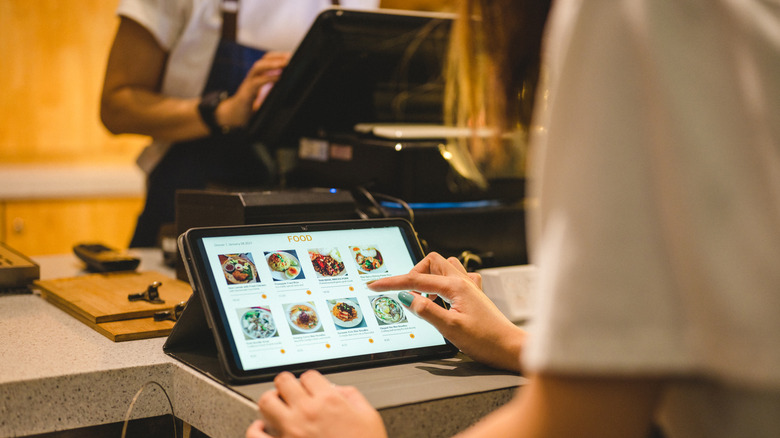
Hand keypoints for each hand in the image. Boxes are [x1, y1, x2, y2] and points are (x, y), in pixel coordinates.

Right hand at [216, 51, 290, 128]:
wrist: (233, 117)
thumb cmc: (249, 106)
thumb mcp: (264, 97)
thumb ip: (272, 91)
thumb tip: (288, 86)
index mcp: (257, 77)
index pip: (266, 61)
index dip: (278, 56)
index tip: (291, 55)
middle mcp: (252, 78)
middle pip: (262, 61)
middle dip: (276, 57)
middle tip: (289, 57)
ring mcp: (248, 85)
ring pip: (257, 68)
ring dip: (271, 64)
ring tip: (283, 63)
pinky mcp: (246, 95)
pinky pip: (256, 83)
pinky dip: (267, 79)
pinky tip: (277, 78)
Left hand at [247, 370, 386, 437]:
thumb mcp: (369, 416)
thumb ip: (352, 397)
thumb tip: (338, 390)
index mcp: (329, 401)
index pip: (309, 375)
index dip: (311, 381)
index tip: (312, 387)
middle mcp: (307, 413)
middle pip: (283, 381)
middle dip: (288, 384)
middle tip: (292, 391)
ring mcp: (291, 431)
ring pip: (266, 402)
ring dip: (271, 400)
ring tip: (278, 405)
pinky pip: (256, 434)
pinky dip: (256, 429)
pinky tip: (263, 428)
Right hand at [368, 252, 525, 372]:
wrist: (509, 348)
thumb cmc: (485, 340)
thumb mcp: (450, 329)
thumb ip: (427, 311)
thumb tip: (408, 299)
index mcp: (455, 287)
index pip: (416, 280)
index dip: (393, 283)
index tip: (375, 285)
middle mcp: (463, 281)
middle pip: (431, 262)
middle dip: (414, 273)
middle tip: (406, 292)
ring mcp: (470, 286)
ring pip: (444, 266)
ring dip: (430, 276)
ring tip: (423, 295)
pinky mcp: (474, 295)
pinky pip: (456, 277)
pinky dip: (443, 282)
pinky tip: (443, 298)